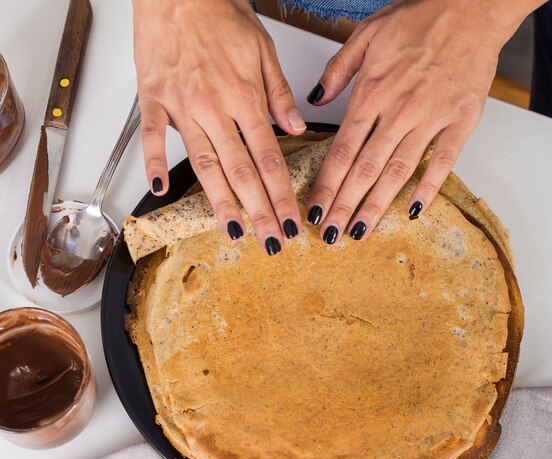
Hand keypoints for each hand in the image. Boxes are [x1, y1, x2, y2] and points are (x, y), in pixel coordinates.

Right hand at [132, 0, 306, 254]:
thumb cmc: (219, 15)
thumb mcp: (263, 51)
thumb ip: (278, 95)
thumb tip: (296, 128)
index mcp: (245, 98)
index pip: (269, 158)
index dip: (281, 194)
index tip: (290, 220)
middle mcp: (215, 108)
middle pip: (241, 171)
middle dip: (259, 210)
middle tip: (270, 240)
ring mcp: (182, 107)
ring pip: (204, 164)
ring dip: (220, 202)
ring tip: (233, 230)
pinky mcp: (154, 100)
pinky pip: (151, 137)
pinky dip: (154, 163)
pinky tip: (161, 190)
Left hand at [305, 0, 532, 242]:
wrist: (472, 5)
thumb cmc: (420, 18)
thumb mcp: (367, 34)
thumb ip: (338, 71)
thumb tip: (314, 99)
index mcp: (371, 93)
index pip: (341, 151)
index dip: (326, 185)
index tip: (314, 210)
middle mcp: (397, 112)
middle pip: (364, 170)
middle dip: (343, 207)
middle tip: (329, 236)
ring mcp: (430, 119)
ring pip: (398, 172)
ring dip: (377, 206)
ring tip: (360, 232)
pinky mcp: (460, 122)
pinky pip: (443, 161)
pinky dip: (429, 188)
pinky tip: (414, 211)